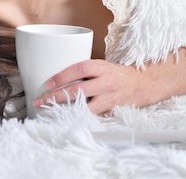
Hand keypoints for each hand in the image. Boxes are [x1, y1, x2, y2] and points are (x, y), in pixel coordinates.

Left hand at [32, 48, 185, 115]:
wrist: (145, 83)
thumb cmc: (118, 74)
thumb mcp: (103, 66)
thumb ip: (86, 71)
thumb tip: (60, 78)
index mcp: (102, 67)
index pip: (79, 68)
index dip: (63, 76)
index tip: (48, 83)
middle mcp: (106, 81)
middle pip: (78, 89)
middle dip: (57, 96)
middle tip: (41, 101)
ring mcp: (110, 97)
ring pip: (85, 105)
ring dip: (66, 109)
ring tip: (50, 112)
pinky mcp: (113, 109)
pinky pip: (94, 115)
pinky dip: (80, 117)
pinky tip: (68, 120)